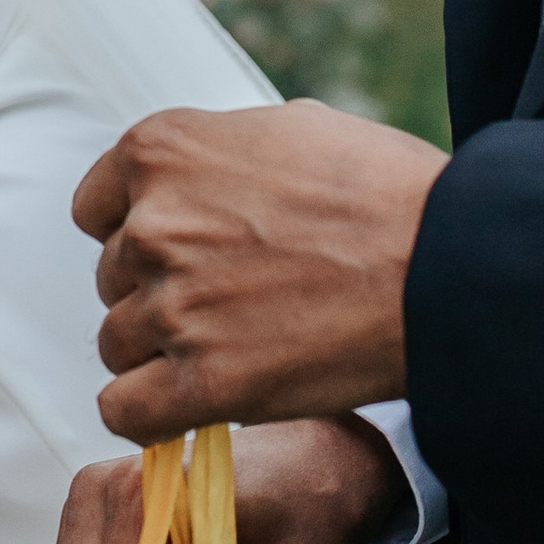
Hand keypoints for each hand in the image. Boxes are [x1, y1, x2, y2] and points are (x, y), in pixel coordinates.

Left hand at [74, 100, 445, 439]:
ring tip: (230, 350)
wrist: (447, 263)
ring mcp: (174, 303)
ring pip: (117, 344)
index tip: (183, 255)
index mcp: (159, 150)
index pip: (96, 209)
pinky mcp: (204, 379)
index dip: (139, 235)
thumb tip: (200, 179)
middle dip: (161, 293)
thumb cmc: (384, 192)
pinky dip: (147, 416)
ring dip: (159, 355)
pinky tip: (188, 407)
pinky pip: (124, 411)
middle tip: (232, 304)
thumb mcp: (285, 128)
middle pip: (113, 279)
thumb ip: (217, 155)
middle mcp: (152, 223)